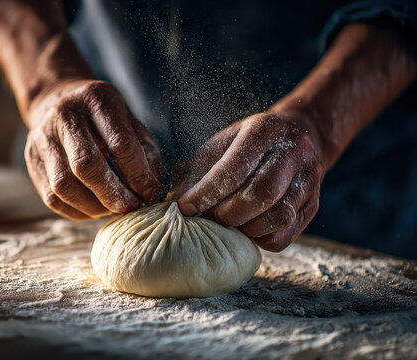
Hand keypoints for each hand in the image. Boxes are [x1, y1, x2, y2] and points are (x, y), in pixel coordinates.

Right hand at [25, 79, 162, 219]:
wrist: (58, 101)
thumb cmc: (103, 119)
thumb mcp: (130, 122)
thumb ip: (144, 153)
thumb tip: (149, 192)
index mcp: (96, 100)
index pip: (119, 142)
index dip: (137, 174)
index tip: (148, 193)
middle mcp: (64, 115)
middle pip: (85, 165)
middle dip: (112, 194)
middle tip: (131, 208)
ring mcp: (42, 138)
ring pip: (63, 185)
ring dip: (93, 206)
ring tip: (111, 209)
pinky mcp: (31, 159)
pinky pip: (52, 198)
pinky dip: (77, 211)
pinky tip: (94, 209)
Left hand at [174, 113, 323, 250]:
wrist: (293, 137)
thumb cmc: (244, 146)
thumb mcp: (220, 144)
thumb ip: (198, 169)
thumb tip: (172, 201)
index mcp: (263, 130)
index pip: (233, 169)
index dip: (207, 193)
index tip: (186, 208)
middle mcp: (293, 150)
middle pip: (262, 194)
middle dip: (228, 214)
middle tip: (208, 220)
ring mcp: (310, 178)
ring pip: (279, 216)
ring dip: (246, 229)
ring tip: (228, 226)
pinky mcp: (314, 203)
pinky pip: (287, 234)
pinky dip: (262, 239)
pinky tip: (247, 231)